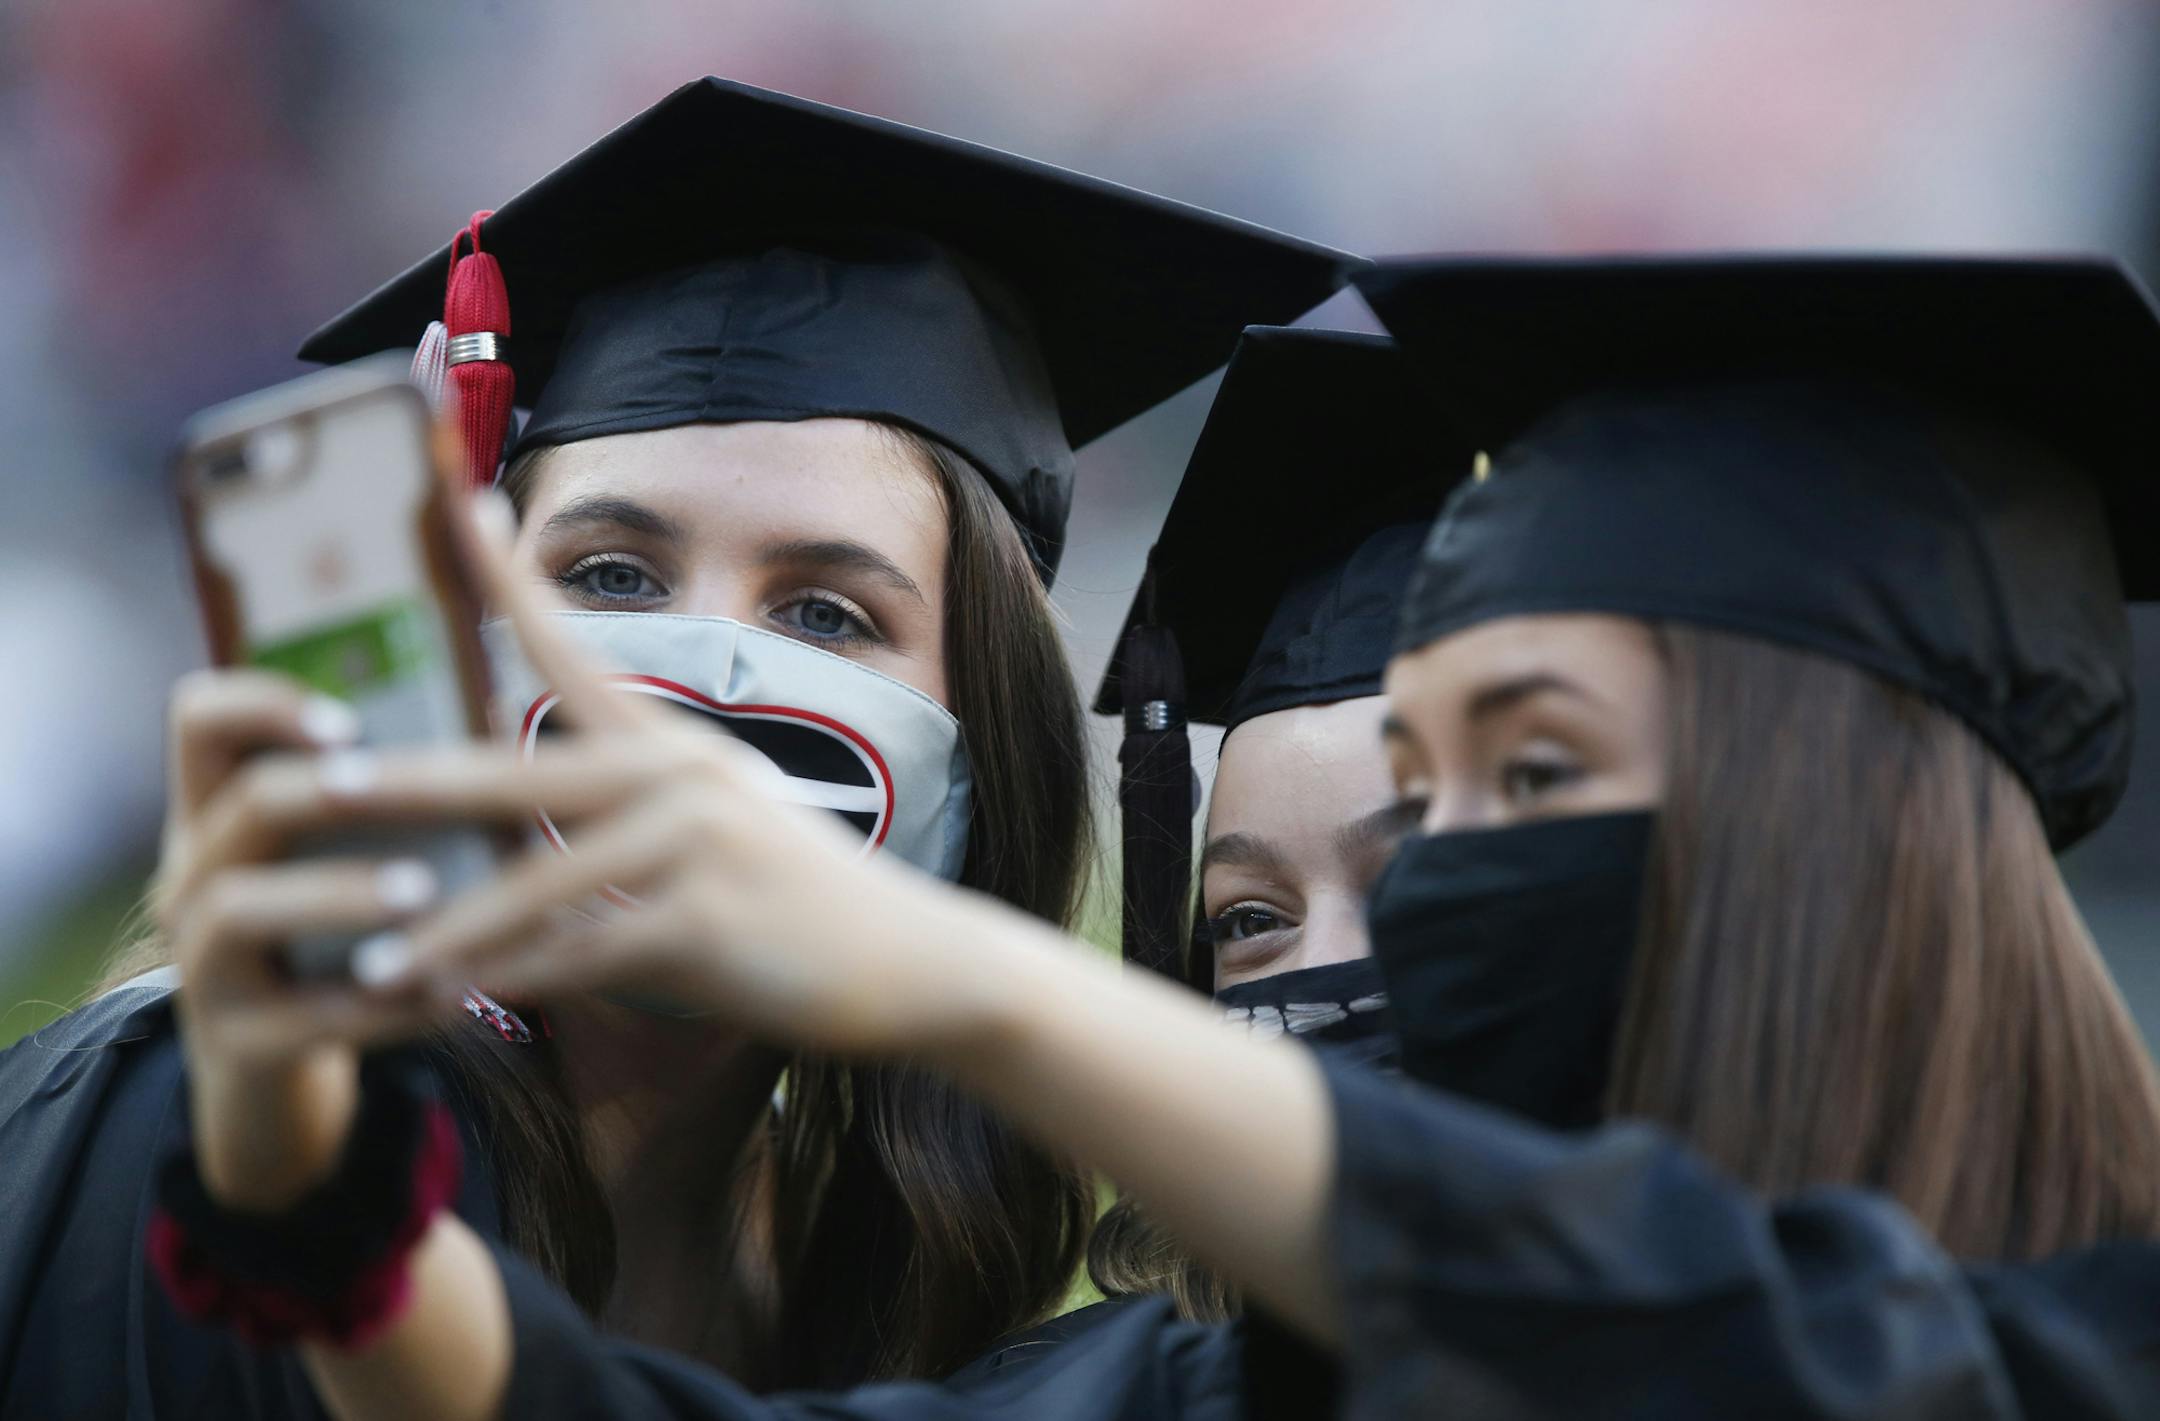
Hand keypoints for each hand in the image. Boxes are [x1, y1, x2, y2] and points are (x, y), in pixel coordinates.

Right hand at [158, 670, 447, 1210]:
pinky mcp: (238, 1043)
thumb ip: (400, 806)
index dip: (263, 704)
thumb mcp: (343, 863)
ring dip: (339, 893)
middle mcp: (193, 878)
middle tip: (391, 782)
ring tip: (424, 891)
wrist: (275, 1071)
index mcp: (221, 815)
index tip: (349, 718)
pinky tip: (454, 992)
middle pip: (240, 806)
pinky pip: (306, 1017)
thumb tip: (514, 740)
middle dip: (320, 791)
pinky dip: (385, 1004)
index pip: (201, 721)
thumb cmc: (333, 939)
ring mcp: (202, 964)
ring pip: (241, 908)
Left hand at [333, 495, 1015, 1058]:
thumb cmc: (806, 900)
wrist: (914, 959)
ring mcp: (691, 845)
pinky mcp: (701, 922)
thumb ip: (636, 806)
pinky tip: (454, 1012)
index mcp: (671, 744)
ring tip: (367, 966)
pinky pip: (576, 956)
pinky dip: (509, 988)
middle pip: (512, 770)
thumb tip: (541, 810)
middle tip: (314, 788)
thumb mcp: (725, 822)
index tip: (453, 499)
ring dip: (445, 933)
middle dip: (406, 784)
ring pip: (533, 883)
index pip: (570, 645)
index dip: (505, 572)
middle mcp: (676, 775)